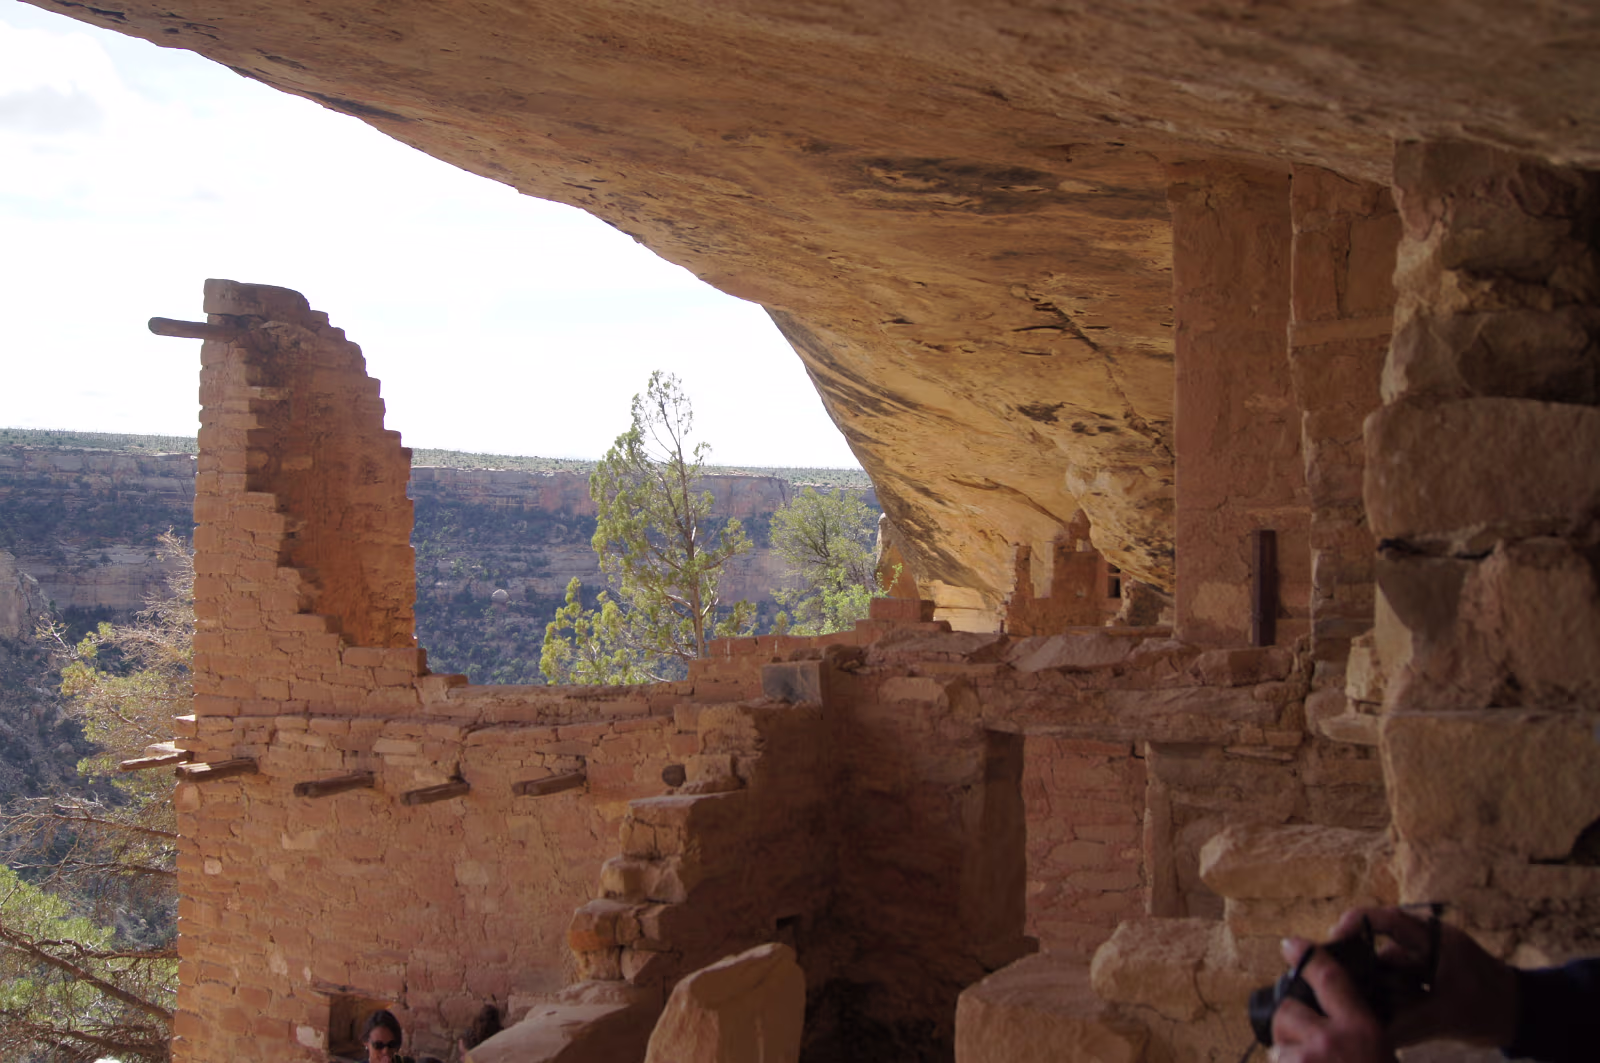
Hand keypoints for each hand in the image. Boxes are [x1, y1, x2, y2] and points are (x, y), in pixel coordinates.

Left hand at [1270, 936, 1395, 1062]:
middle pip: (1287, 1010)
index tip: (1291, 944)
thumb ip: (1355, 1029)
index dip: (1307, 957)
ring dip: (1288, 1056)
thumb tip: (1325, 1014)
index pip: (1330, 977)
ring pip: (1278, 1043)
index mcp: (1362, 1029)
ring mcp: (1307, 1058)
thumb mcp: (1382, 1051)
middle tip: (1305, 1045)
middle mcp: (1331, 1039)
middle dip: (1289, 1024)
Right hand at [1325, 907, 1518, 1048]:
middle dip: (1362, 974)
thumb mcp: (1450, 1015)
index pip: (1382, 919)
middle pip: (1376, 951)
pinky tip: (1387, 1022)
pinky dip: (1391, 1006)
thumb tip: (1374, 1034)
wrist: (1523, 1016)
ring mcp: (1420, 964)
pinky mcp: (1421, 982)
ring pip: (1384, 975)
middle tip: (1344, 993)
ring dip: (1380, 996)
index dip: (1352, 924)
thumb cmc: (1494, 1006)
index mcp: (1430, 937)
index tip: (1331, 942)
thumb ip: (1410, 1023)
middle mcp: (1420, 946)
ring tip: (1378, 1015)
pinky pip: (1395, 990)